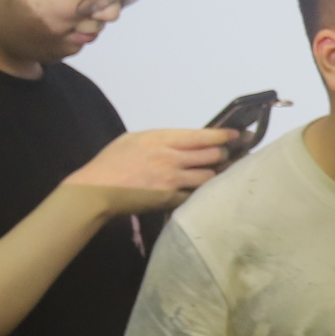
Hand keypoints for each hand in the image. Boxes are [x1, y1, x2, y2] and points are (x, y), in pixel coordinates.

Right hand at [65, 129, 230, 216]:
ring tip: (222, 172)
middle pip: (213, 155)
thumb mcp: (134, 139)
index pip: (203, 136)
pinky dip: (203, 192)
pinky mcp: (170, 199)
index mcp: (161, 139)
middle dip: (225, 154)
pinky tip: (208, 190)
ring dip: (218, 174)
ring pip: (209, 176)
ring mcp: (172, 180)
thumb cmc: (111, 162)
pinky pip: (196, 194)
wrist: (96, 190)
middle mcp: (171, 158)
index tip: (238, 136)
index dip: (225, 136)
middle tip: (231, 155)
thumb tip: (184, 141)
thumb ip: (161, 139)